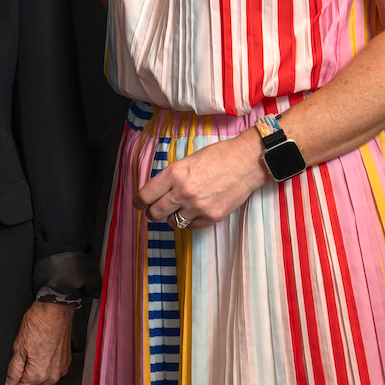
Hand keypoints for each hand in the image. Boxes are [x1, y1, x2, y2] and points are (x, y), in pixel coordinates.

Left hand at [0, 302, 71, 384]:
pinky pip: (51, 380)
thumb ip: (13, 371)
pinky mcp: (64, 364)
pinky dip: (41, 379)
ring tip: (20, 380)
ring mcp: (59, 371)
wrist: (56, 310)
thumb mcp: (18, 347)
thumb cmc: (37, 324)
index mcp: (37, 374)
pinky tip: (34, 369)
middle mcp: (51, 377)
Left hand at [136, 131, 271, 229]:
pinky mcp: (212, 217)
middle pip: (155, 212)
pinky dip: (189, 222)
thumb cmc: (218, 157)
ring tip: (179, 209)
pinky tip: (194, 212)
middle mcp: (183, 192)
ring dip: (172, 217)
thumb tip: (157, 192)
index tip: (138, 204)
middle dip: (152, 213)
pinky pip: (191, 227)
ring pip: (172, 222)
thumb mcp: (187, 161)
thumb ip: (171, 177)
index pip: (146, 195)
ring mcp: (198, 207)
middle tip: (154, 211)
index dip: (139, 202)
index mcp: (174, 174)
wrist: (246, 163)